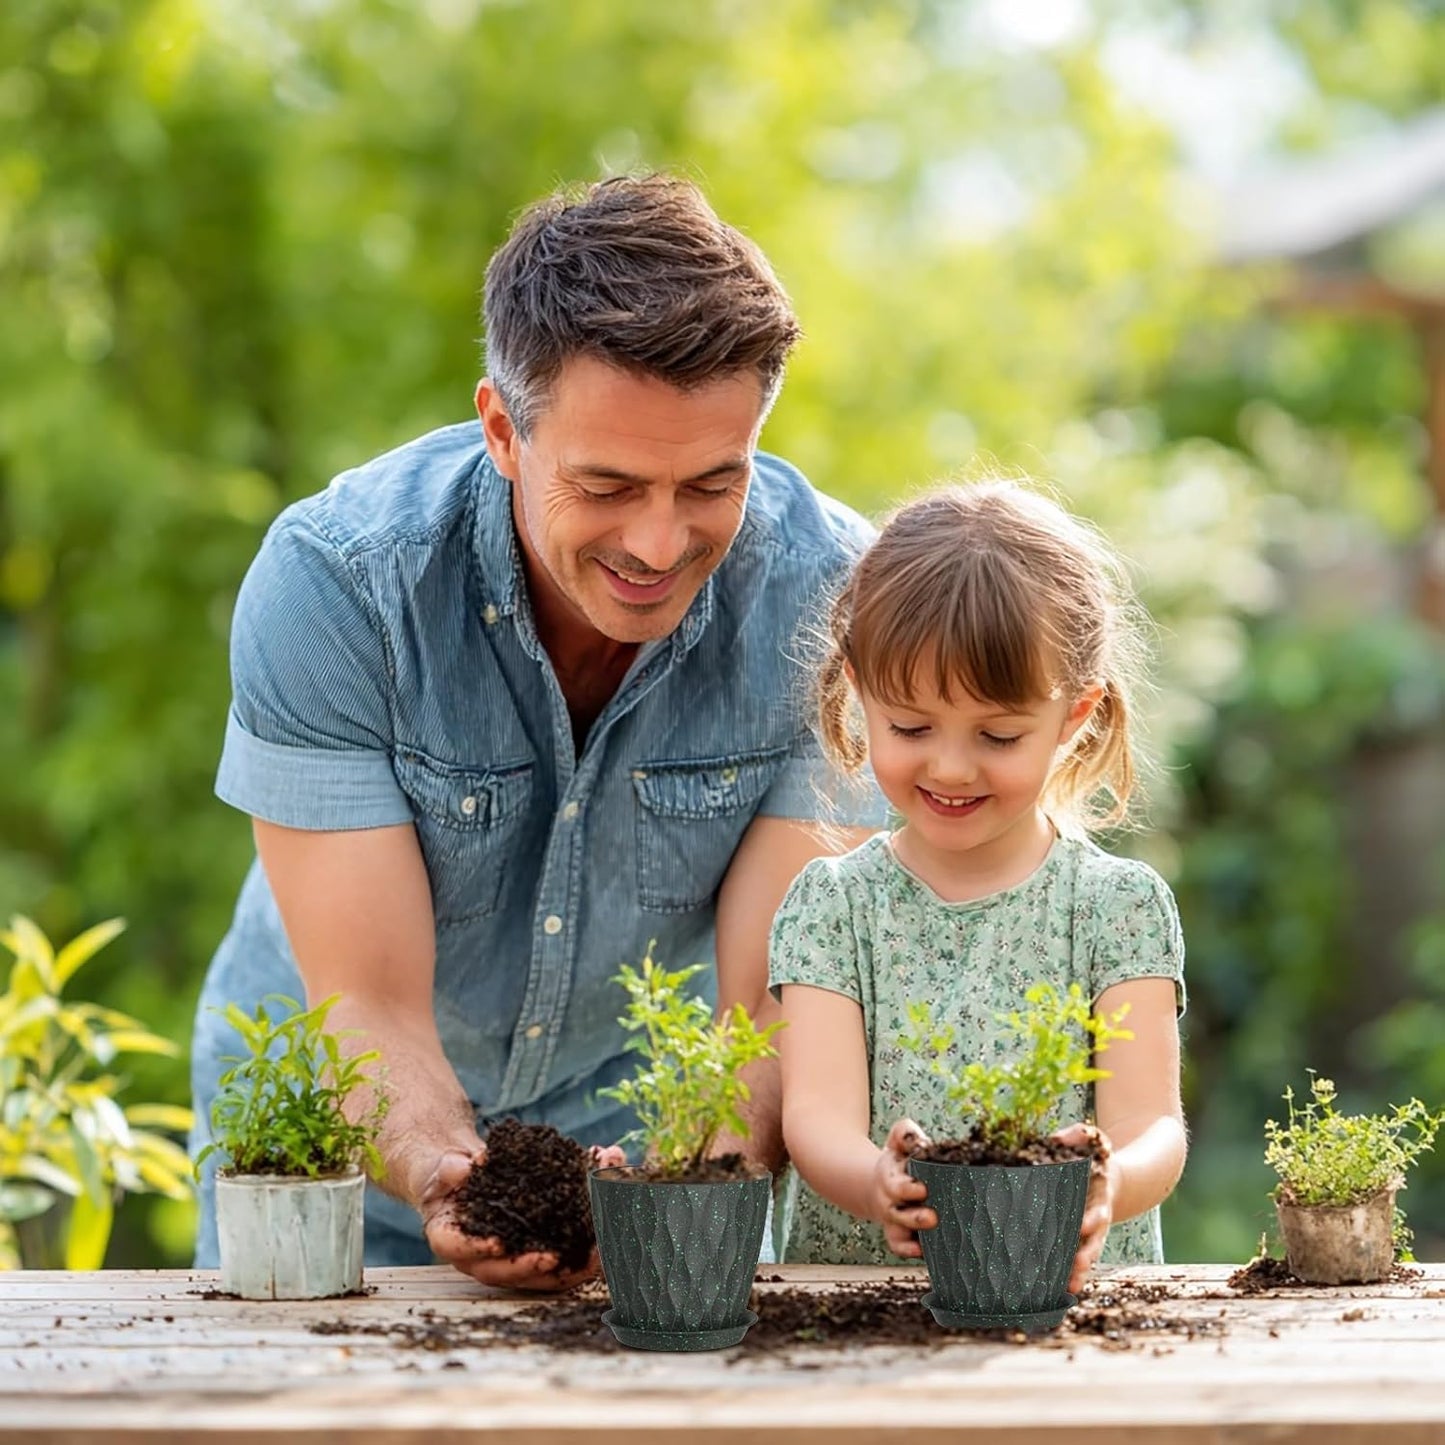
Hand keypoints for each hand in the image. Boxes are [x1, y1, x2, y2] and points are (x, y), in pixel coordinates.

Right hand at [419, 1142, 626, 1291]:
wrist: (466, 1176)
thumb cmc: (452, 1175)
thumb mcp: (446, 1168)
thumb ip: (452, 1169)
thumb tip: (469, 1166)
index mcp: (453, 1241)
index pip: (464, 1251)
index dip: (480, 1250)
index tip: (498, 1243)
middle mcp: (483, 1258)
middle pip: (509, 1271)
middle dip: (534, 1266)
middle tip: (557, 1256)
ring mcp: (514, 1258)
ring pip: (544, 1270)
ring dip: (572, 1261)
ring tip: (597, 1248)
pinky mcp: (541, 1247)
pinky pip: (564, 1251)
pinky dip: (587, 1239)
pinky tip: (610, 1222)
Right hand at [872, 1118, 935, 1258]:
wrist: (876, 1183)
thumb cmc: (898, 1160)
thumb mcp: (897, 1142)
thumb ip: (906, 1133)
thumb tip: (920, 1141)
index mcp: (890, 1176)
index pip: (897, 1185)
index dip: (909, 1189)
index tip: (924, 1189)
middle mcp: (889, 1200)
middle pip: (898, 1212)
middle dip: (914, 1216)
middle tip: (933, 1217)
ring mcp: (892, 1218)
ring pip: (898, 1231)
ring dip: (913, 1233)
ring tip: (932, 1232)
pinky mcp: (896, 1233)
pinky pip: (897, 1245)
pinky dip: (907, 1249)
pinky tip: (922, 1251)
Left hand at [1052, 1122, 1117, 1294]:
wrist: (1110, 1179)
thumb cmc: (1094, 1157)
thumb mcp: (1093, 1140)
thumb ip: (1080, 1135)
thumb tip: (1058, 1137)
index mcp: (1100, 1197)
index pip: (1097, 1211)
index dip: (1091, 1219)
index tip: (1082, 1225)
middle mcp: (1097, 1220)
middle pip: (1095, 1241)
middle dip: (1086, 1253)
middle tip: (1076, 1263)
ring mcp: (1089, 1234)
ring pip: (1087, 1256)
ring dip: (1079, 1271)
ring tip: (1070, 1285)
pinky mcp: (1079, 1240)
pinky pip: (1076, 1260)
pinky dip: (1070, 1274)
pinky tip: (1060, 1290)